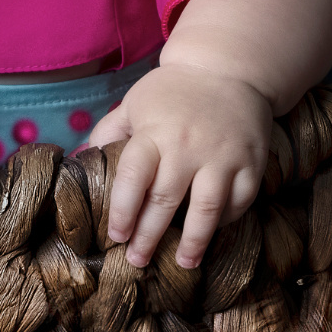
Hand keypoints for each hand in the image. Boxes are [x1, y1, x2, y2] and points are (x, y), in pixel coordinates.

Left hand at [90, 64, 271, 268]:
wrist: (228, 68)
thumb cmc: (173, 92)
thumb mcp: (135, 103)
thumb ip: (109, 132)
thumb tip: (79, 160)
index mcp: (154, 132)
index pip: (133, 178)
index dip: (122, 211)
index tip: (115, 236)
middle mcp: (188, 145)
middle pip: (165, 201)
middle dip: (149, 236)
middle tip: (138, 260)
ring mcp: (223, 155)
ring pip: (207, 209)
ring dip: (194, 242)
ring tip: (184, 263)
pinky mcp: (252, 161)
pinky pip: (240, 201)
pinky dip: (227, 221)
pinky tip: (213, 232)